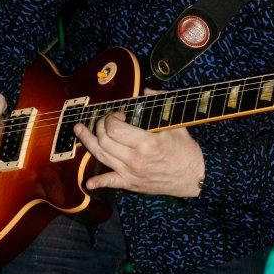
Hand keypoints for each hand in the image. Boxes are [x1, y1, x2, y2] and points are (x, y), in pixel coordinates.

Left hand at [74, 96, 204, 197]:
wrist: (194, 178)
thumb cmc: (187, 152)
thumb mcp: (176, 125)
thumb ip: (160, 103)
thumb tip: (147, 89)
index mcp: (146, 143)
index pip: (114, 128)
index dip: (111, 117)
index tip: (118, 114)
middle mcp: (134, 159)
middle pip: (104, 140)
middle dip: (99, 125)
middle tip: (105, 120)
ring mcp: (130, 173)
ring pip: (101, 156)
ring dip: (87, 142)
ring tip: (79, 130)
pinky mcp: (131, 183)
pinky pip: (111, 182)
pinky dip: (98, 182)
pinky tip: (88, 182)